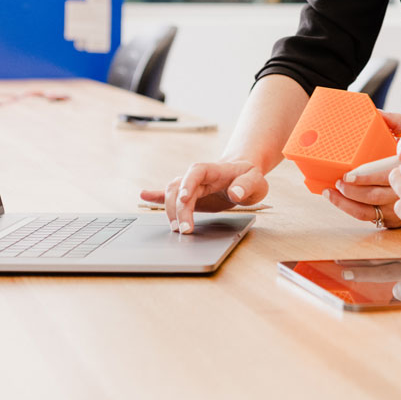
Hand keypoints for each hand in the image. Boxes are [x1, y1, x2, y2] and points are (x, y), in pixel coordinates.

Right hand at [139, 158, 268, 233]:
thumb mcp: (257, 181)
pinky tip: (144, 195)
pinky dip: (156, 196)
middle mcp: (197, 176)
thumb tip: (235, 193)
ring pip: (171, 192)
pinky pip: (168, 194)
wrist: (244, 175)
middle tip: (186, 230)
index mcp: (213, 169)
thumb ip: (247, 186)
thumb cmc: (250, 177)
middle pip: (179, 187)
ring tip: (176, 229)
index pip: (196, 172)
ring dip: (170, 210)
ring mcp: (190, 185)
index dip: (188, 184)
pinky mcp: (188, 195)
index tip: (185, 199)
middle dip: (179, 209)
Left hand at [324, 111, 400, 226]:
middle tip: (338, 180)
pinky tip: (337, 198)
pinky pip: (368, 216)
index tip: (347, 176)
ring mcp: (397, 208)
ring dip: (345, 201)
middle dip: (351, 190)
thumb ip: (395, 123)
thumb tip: (378, 115)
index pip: (385, 175)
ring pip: (367, 209)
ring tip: (332, 190)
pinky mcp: (392, 219)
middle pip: (372, 195)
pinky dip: (350, 209)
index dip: (364, 177)